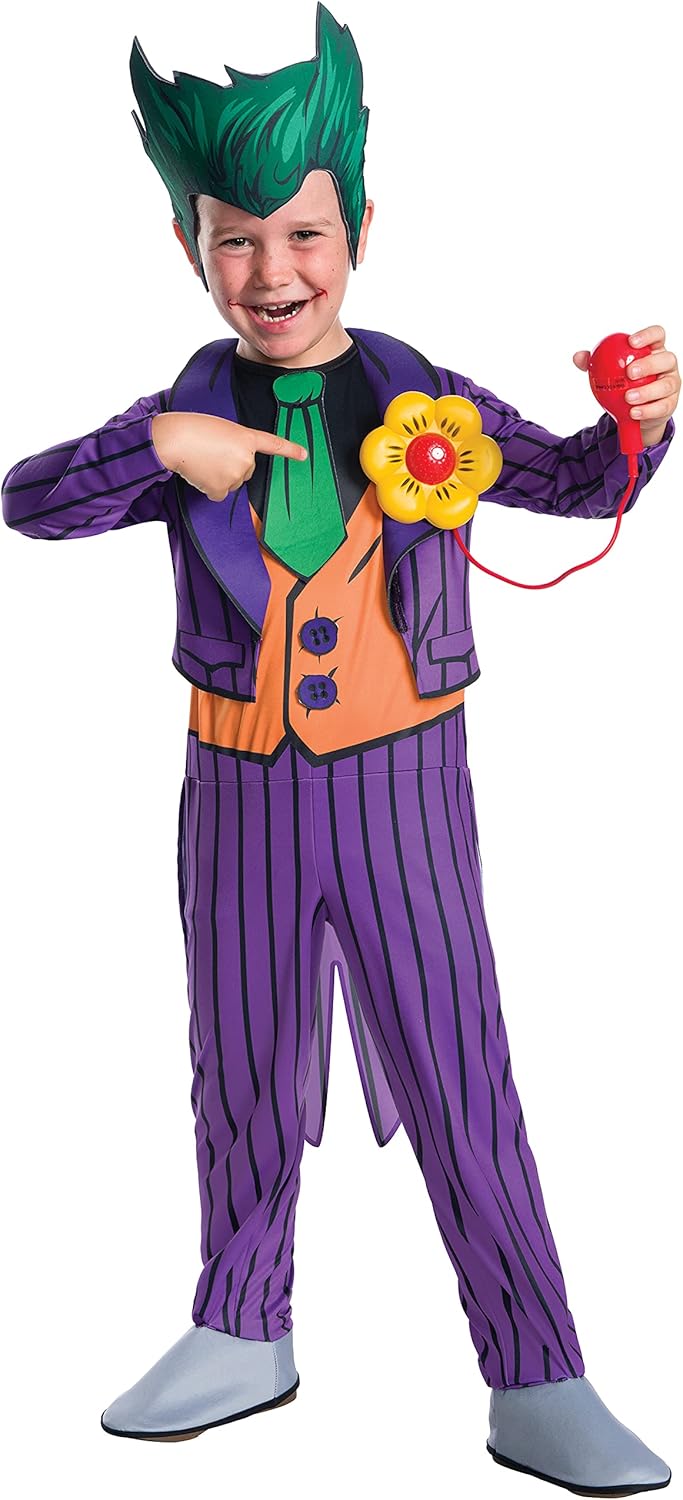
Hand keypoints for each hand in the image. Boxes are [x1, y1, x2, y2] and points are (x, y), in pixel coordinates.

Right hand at [151, 411, 307, 501]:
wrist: (176, 440)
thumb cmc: (193, 429)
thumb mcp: (221, 430)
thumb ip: (234, 445)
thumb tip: (232, 471)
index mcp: (246, 436)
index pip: (273, 444)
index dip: (290, 450)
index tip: (304, 455)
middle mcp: (246, 457)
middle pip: (247, 471)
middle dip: (232, 465)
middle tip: (212, 453)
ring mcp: (236, 474)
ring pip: (233, 483)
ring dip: (219, 476)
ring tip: (203, 460)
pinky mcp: (223, 488)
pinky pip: (220, 494)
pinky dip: (210, 487)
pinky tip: (200, 473)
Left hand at [573, 325, 679, 445]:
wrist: (636, 411)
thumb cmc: (625, 384)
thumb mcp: (611, 373)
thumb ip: (596, 364)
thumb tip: (578, 357)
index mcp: (653, 350)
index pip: (657, 335)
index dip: (647, 335)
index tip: (631, 342)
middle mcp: (666, 365)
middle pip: (666, 359)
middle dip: (648, 364)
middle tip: (630, 373)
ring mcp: (671, 384)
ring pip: (666, 385)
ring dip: (647, 392)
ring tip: (628, 398)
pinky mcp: (670, 404)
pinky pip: (662, 407)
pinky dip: (647, 410)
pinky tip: (633, 412)